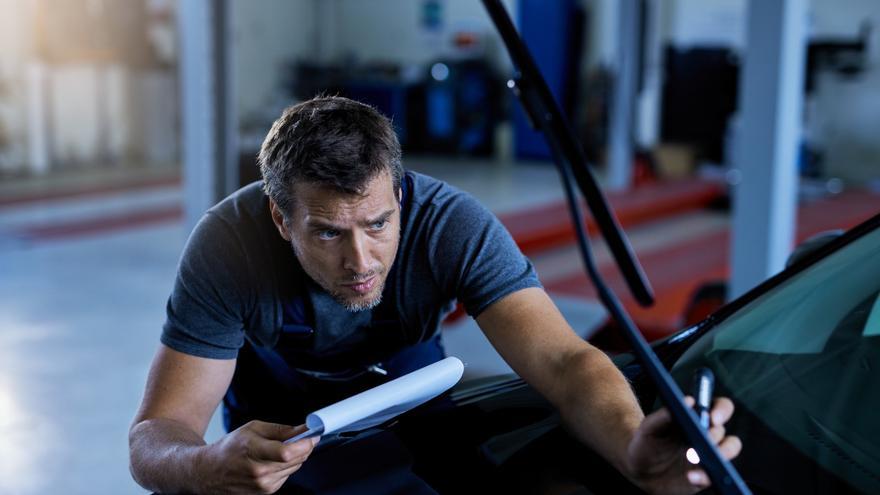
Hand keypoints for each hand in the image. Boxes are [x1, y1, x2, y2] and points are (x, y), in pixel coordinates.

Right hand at [198, 420, 317, 493]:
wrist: (210, 472)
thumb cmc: (229, 448)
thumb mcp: (253, 429)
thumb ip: (280, 430)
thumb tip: (303, 429)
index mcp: (252, 451)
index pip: (287, 452)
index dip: (305, 443)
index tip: (314, 434)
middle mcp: (259, 472)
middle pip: (295, 460)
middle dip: (304, 447)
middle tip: (305, 437)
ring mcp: (263, 485)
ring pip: (294, 468)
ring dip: (295, 457)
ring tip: (282, 448)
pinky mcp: (266, 492)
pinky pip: (286, 476)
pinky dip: (286, 466)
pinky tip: (273, 461)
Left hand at [625, 396, 742, 494]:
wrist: (641, 470)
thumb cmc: (646, 443)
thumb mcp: (649, 428)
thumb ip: (664, 415)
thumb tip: (687, 402)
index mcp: (696, 418)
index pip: (719, 407)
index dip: (722, 410)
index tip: (713, 418)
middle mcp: (706, 435)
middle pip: (723, 431)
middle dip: (716, 434)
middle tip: (706, 440)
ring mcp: (708, 456)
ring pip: (728, 451)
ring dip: (720, 454)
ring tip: (698, 458)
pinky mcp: (705, 475)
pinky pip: (713, 475)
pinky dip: (704, 476)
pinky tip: (691, 476)